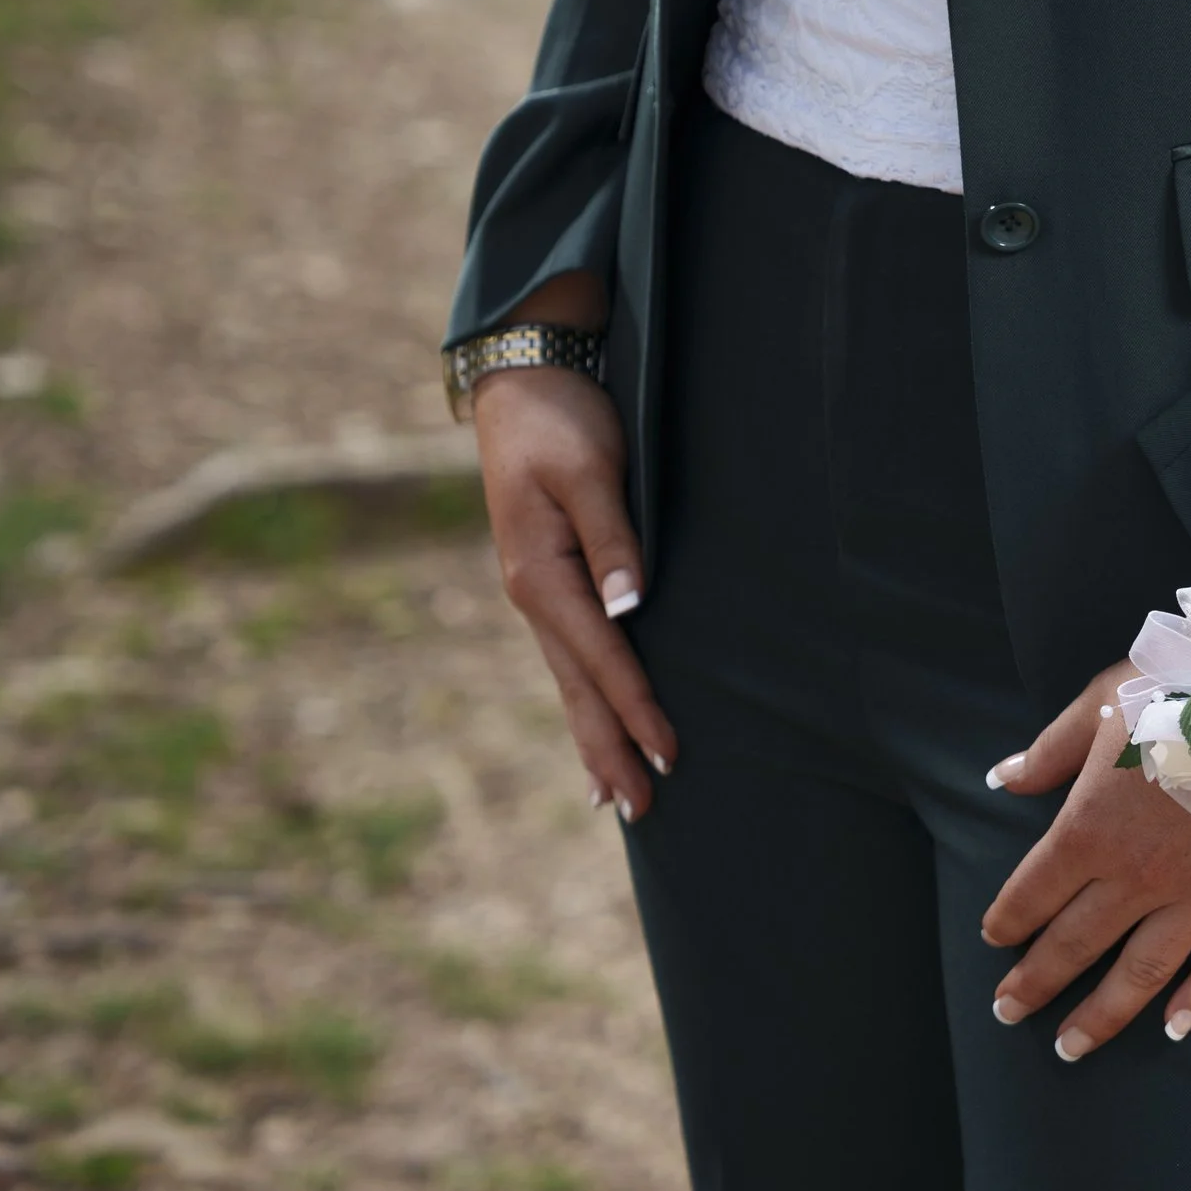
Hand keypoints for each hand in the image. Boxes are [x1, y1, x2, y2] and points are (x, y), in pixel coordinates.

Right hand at [473, 367, 674, 822]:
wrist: (521, 379)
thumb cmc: (559, 418)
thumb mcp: (589, 468)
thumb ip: (612, 536)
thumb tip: (628, 606)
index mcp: (540, 573)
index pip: (600, 656)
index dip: (636, 707)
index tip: (669, 754)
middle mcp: (533, 593)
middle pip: (576, 686)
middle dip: (608, 748)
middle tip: (640, 810)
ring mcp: (537, 589)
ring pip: (568, 677)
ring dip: (592, 733)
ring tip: (612, 795)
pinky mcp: (549, 577)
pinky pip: (568, 652)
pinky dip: (583, 694)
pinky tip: (592, 722)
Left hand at [979, 660, 1190, 1057]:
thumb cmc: (1182, 688)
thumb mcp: (1102, 702)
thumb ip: (1051, 749)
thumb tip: (1001, 779)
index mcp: (1091, 829)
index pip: (1034, 891)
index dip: (1008, 919)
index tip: (994, 939)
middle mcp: (1137, 877)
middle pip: (1075, 943)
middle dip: (1035, 982)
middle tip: (1007, 1013)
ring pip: (1141, 971)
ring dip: (1101, 1014)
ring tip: (1070, 1047)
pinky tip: (1175, 1030)